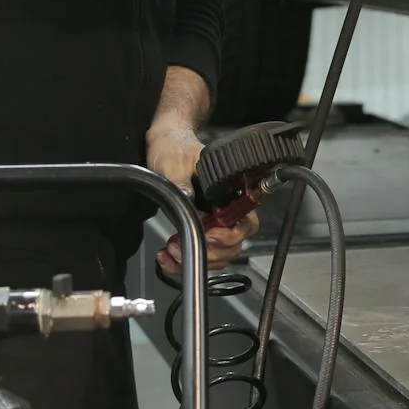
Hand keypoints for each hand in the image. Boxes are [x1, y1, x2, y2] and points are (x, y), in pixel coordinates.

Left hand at [146, 121, 256, 270]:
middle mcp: (226, 209)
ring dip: (194, 259)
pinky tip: (167, 255)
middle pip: (233, 245)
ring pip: (218, 255)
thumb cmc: (175, 148)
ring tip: (171, 250)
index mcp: (231, 191)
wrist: (163, 145)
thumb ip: (182, 181)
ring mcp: (213, 222)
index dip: (230, 236)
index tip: (209, 235)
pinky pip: (199, 255)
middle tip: (182, 247)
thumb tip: (189, 199)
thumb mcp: (175, 162)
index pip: (245, 223)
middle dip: (209, 253)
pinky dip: (181, 263)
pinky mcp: (198, 229)